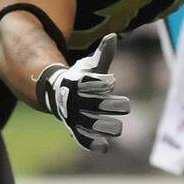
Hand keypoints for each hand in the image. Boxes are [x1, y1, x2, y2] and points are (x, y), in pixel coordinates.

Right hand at [35, 34, 129, 152]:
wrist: (58, 93)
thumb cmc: (81, 77)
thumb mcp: (91, 65)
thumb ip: (104, 53)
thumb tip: (112, 36)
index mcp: (81, 84)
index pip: (94, 84)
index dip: (103, 83)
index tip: (110, 82)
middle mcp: (78, 102)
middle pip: (95, 105)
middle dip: (110, 106)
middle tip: (125, 106)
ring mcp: (75, 116)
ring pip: (90, 123)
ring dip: (104, 126)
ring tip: (118, 128)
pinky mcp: (75, 129)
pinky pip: (81, 138)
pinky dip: (91, 143)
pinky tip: (105, 148)